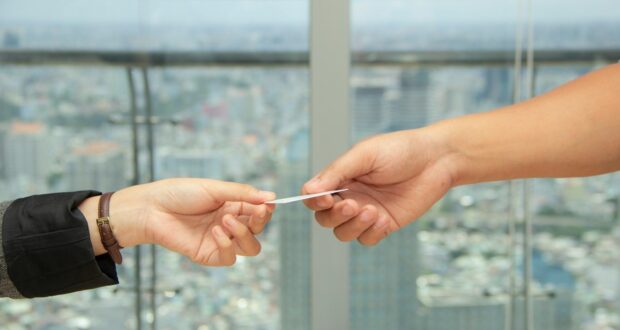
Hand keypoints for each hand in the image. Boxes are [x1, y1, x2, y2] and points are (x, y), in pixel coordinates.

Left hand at [81, 178, 275, 265]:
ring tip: (226, 222)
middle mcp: (229, 224)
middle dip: (260, 222)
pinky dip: (228, 245)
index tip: (269, 204)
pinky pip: (230, 258)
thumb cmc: (179, 193)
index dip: (266, 209)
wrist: (151, 209)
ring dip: (245, 234)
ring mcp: (220, 241)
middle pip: (258, 231)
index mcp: (232, 206)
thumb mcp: (215, 189)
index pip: (258, 211)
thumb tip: (270, 196)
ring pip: (250, 248)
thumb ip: (242, 194)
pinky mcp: (208, 255)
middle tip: (256, 212)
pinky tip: (216, 232)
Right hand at [302, 129, 456, 245]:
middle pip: (325, 218)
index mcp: (341, 177)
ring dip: (353, 226)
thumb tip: (309, 190)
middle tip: (353, 205)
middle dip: (335, 216)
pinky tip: (384, 219)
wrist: (437, 159)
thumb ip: (336, 172)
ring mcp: (367, 212)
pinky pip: (367, 239)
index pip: (314, 196)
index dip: (314, 201)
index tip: (325, 199)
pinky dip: (371, 233)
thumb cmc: (400, 150)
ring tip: (373, 212)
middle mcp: (350, 196)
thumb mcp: (364, 155)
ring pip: (343, 233)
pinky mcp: (385, 224)